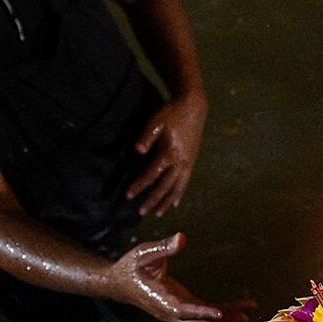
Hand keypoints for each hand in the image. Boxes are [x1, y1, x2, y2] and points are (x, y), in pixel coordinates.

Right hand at [107, 232, 253, 321]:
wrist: (118, 284)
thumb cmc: (131, 266)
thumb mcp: (144, 253)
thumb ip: (163, 247)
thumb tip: (182, 238)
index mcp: (160, 300)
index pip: (184, 309)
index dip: (202, 312)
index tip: (219, 313)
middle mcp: (169, 312)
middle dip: (222, 320)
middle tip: (244, 316)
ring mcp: (176, 313)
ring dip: (225, 320)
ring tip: (247, 314)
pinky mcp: (181, 309)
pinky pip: (202, 316)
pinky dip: (219, 315)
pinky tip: (236, 310)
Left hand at [127, 92, 207, 216]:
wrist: (193, 107)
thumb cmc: (171, 113)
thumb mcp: (155, 122)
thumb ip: (146, 137)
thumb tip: (137, 151)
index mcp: (169, 153)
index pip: (151, 175)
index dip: (139, 185)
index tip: (128, 195)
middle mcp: (179, 162)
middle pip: (165, 187)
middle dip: (152, 200)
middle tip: (141, 212)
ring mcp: (187, 164)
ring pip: (177, 188)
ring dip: (166, 202)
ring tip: (158, 214)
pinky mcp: (191, 162)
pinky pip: (185, 183)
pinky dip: (179, 194)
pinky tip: (175, 203)